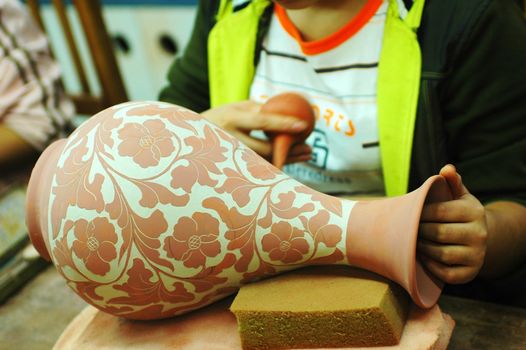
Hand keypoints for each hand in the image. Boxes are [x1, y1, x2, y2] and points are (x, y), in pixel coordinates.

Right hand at [201, 100, 311, 163]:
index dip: (284, 123)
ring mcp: (229, 158)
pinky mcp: (230, 171)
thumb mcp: (232, 109)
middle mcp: (229, 140)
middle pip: (265, 149)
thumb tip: (285, 106)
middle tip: (310, 148)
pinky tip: (292, 161)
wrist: (185, 142)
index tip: (304, 125)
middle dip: (290, 150)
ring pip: (264, 164)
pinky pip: (259, 170)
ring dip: (288, 160)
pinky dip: (277, 165)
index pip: (261, 122)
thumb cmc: (216, 120)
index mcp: (230, 119)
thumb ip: (256, 109)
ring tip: (307, 154)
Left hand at [417, 164, 487, 283]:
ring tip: (413, 242)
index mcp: (475, 211)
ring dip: (422, 248)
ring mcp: (477, 255)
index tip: (410, 213)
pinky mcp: (470, 273)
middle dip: (419, 231)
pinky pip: (446, 273)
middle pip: (439, 233)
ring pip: (441, 254)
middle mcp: (480, 234)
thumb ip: (451, 181)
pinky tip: (422, 257)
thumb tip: (447, 168)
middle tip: (407, 229)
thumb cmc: (459, 212)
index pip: (440, 211)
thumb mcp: (458, 195)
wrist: (477, 237)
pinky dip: (430, 266)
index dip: (420, 213)